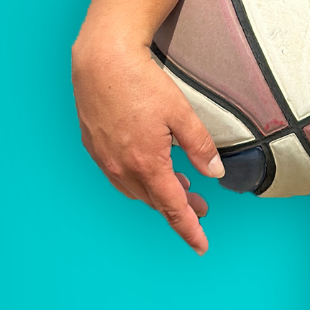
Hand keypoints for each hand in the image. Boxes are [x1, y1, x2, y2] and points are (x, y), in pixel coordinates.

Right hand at [72, 37, 224, 253]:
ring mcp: (105, 160)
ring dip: (159, 193)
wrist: (101, 62)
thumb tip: (215, 173)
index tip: (201, 246)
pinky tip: (151, 169)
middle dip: (179, 208)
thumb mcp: (181, 114)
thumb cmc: (142, 84)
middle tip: (202, 206)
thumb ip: (200, 146)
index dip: (189, 228)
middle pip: (154, 201)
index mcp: (147, 164)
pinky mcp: (95, 147)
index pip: (173, 208)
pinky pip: (119, 176)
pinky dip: (139, 180)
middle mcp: (122, 168)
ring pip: (135, 190)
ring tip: (182, 188)